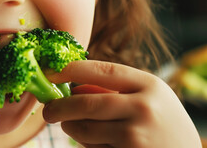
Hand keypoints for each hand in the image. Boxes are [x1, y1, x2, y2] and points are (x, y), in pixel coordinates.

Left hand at [43, 60, 201, 147]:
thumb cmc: (161, 122)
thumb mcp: (148, 97)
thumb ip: (113, 89)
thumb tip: (70, 88)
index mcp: (148, 85)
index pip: (102, 70)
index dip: (71, 70)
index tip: (50, 72)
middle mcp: (144, 108)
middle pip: (86, 104)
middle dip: (59, 107)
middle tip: (48, 110)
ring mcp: (136, 136)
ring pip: (84, 130)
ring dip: (70, 128)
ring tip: (72, 126)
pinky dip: (85, 145)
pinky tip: (98, 142)